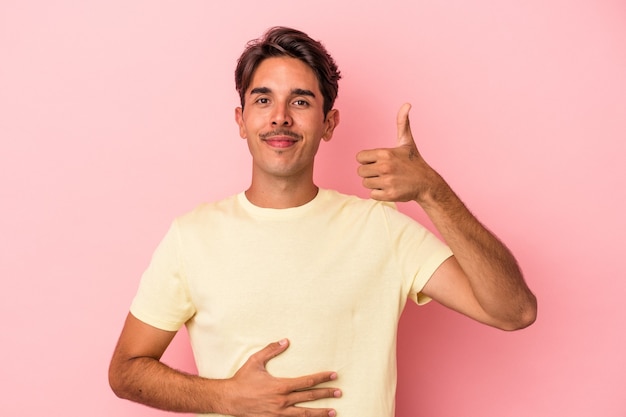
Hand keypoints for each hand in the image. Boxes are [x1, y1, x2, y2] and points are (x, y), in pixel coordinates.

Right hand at [223, 339, 340, 416]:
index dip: (321, 378)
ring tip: (334, 412)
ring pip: (304, 414)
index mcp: (280, 386)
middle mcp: (282, 401)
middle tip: (339, 393)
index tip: (333, 376)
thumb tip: (285, 341)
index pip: (306, 382)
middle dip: (326, 395)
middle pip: (309, 398)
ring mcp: (278, 413)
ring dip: (320, 413)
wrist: (229, 400)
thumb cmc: (242, 379)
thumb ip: (271, 350)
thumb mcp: (255, 361)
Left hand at [356, 103, 442, 202]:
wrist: (427, 183)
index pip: (359, 158)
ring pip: (365, 184)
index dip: (367, 160)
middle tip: (383, 172)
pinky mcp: (389, 195)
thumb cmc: (413, 162)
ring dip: (374, 183)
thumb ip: (402, 122)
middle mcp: (384, 167)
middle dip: (369, 173)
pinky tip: (390, 188)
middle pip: (360, 172)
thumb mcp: (407, 141)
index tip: (378, 161)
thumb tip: (407, 104)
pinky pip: (372, 195)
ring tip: (388, 180)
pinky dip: (379, 194)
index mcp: (384, 153)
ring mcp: (387, 182)